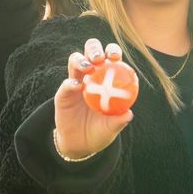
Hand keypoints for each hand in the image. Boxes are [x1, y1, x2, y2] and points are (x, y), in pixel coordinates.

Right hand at [53, 39, 133, 159]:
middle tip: (100, 58)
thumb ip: (119, 120)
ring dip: (80, 60)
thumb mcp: (111, 127)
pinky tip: (77, 86)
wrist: (80, 144)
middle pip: (90, 51)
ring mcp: (75, 81)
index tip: (116, 57)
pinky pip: (66, 84)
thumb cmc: (100, 131)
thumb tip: (129, 114)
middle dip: (95, 49)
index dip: (112, 51)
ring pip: (75, 60)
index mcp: (106, 77)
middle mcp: (90, 75)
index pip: (110, 57)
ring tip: (87, 67)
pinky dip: (70, 82)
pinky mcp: (63, 93)